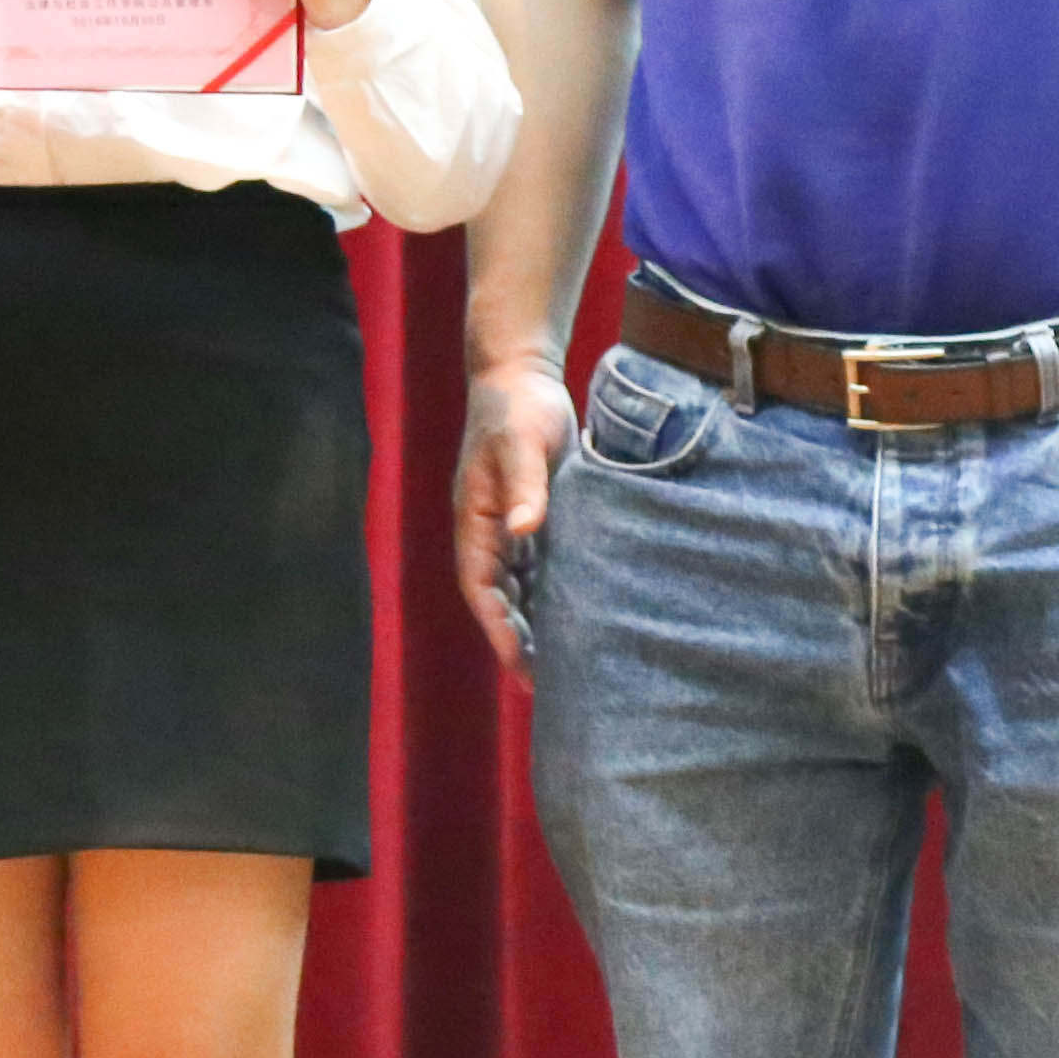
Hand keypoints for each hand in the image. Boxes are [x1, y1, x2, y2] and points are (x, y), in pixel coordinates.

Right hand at [452, 357, 575, 681]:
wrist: (521, 373)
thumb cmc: (516, 407)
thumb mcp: (520, 442)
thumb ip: (524, 486)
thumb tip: (524, 531)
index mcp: (476, 522)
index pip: (483, 590)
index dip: (498, 631)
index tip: (519, 666)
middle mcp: (490, 531)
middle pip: (501, 599)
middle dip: (518, 641)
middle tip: (549, 684)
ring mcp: (511, 525)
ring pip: (522, 588)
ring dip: (538, 622)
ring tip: (569, 663)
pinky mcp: (535, 514)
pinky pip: (542, 566)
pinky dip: (556, 592)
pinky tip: (583, 614)